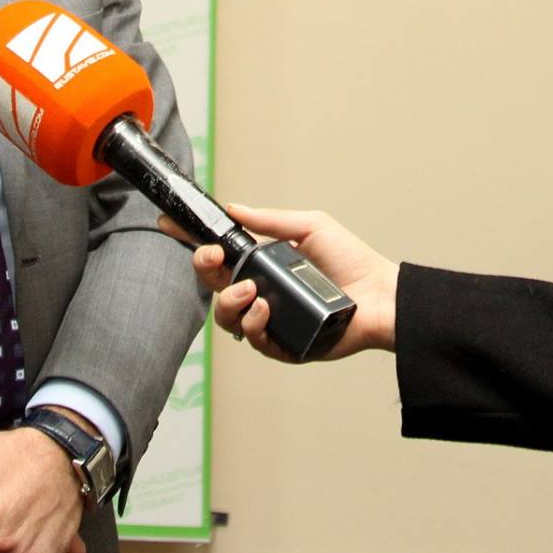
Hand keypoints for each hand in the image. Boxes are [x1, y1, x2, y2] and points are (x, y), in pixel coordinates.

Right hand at [159, 203, 398, 359]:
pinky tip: (266, 311)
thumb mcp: (309, 228)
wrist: (381, 295)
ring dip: (229, 302)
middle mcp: (262, 293)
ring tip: (252, 291)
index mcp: (263, 265)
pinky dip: (254, 324)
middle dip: (203, 270)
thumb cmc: (351, 261)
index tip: (170, 227)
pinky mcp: (284, 346)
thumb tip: (234, 207)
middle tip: (212, 258)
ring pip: (226, 318)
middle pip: (213, 287)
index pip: (219, 255)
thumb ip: (271, 221)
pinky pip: (254, 341)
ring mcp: (271, 321)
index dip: (193, 242)